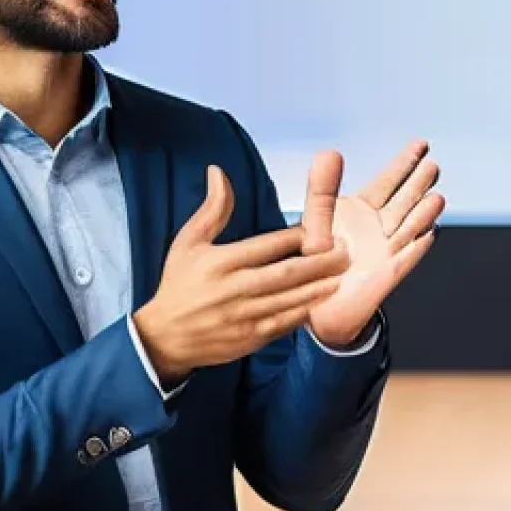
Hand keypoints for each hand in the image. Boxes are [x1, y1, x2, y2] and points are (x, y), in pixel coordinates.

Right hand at [133, 165, 350, 386]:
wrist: (165, 337)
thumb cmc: (178, 283)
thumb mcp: (188, 242)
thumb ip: (212, 209)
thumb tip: (219, 172)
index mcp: (220, 262)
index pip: (266, 246)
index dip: (295, 237)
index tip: (318, 229)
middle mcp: (233, 289)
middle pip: (285, 273)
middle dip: (319, 262)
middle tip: (345, 252)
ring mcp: (243, 316)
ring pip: (289, 299)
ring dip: (318, 287)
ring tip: (342, 274)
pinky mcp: (249, 339)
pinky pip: (283, 323)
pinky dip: (304, 312)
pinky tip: (321, 300)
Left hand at [302, 140, 444, 347]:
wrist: (317, 308)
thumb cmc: (314, 265)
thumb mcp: (313, 223)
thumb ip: (321, 190)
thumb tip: (328, 152)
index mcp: (359, 213)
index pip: (386, 183)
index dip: (403, 164)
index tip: (421, 144)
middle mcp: (377, 229)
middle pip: (403, 200)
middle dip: (417, 183)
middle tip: (432, 164)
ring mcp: (385, 251)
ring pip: (409, 226)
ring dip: (423, 212)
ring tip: (436, 196)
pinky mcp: (388, 274)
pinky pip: (406, 257)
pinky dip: (417, 245)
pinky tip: (431, 232)